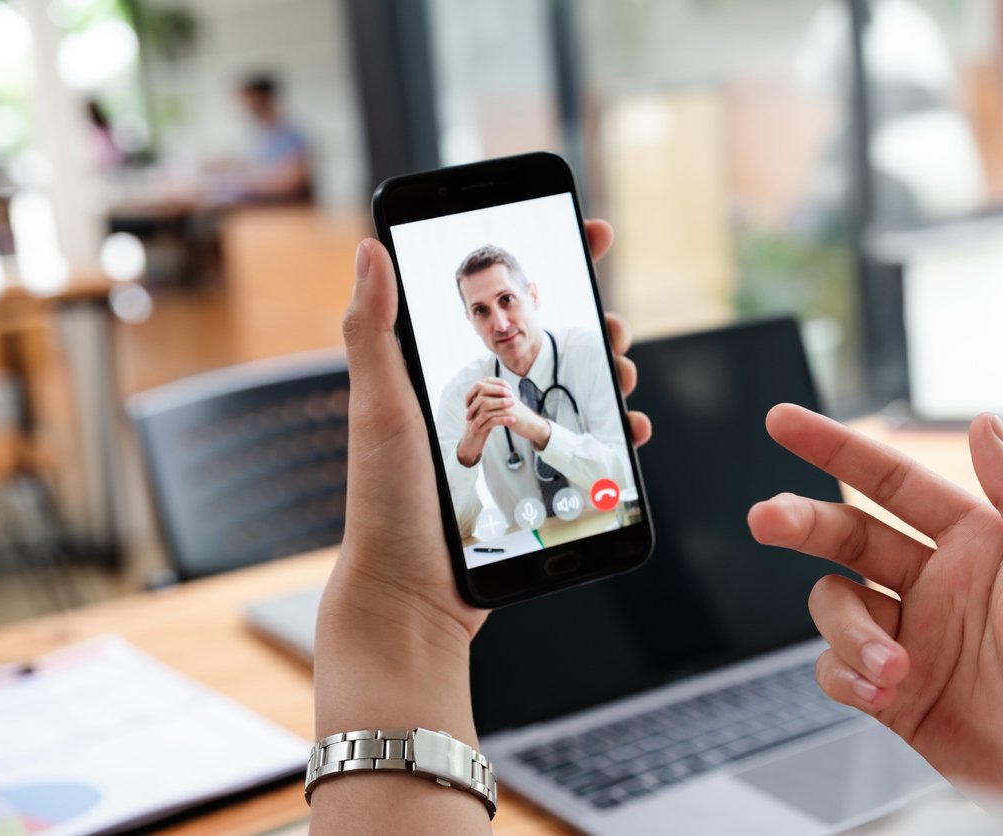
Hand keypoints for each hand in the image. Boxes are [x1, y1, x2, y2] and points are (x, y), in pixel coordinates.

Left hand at [312, 220, 646, 828]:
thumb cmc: (386, 503)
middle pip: (549, 346)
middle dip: (592, 323)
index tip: (587, 230)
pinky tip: (631, 431)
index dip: (547, 261)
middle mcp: (478, 406)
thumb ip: (373, 329)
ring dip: (610, 374)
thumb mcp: (379, 406)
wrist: (412, 599)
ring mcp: (510, 448)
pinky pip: (586, 451)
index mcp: (441, 377)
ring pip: (575, 395)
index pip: (499, 304)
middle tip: (611, 322)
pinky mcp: (534, 487)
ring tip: (624, 374)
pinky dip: (615, 434)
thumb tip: (371, 246)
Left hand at [456, 377, 552, 465]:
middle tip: (467, 417)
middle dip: (472, 408)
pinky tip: (479, 431)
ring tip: (471, 428)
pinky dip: (482, 426)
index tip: (467, 404)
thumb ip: (495, 399)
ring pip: (484, 409)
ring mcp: (506, 404)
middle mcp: (503, 395)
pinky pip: (491, 419)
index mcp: (502, 390)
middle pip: (481, 397)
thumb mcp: (507, 404)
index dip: (472, 394)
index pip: (482, 386)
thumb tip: (480, 398)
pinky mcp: (508, 415)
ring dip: (476, 419)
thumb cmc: (518, 415)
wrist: (532, 425)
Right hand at [748, 406, 1002, 796]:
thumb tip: (982, 421)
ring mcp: (910, 637)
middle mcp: (935, 582)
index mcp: (975, 541)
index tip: (783, 424)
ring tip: (891, 668)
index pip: (892, 483)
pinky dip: (848, 676)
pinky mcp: (891, 692)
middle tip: (766, 519)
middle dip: (800, 522)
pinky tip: (884, 693)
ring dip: (850, 632)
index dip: (835, 448)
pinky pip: (837, 668)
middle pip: (845, 534)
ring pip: (836, 605)